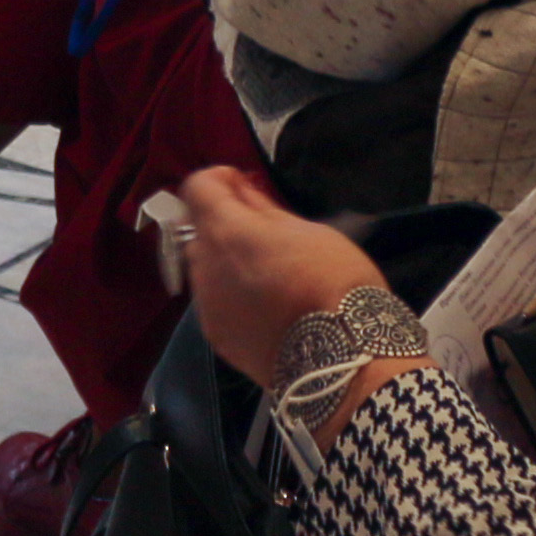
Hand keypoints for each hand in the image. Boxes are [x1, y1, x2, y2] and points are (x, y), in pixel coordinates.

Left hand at [180, 167, 381, 385]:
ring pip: (206, 271)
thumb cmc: (331, 279)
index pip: (197, 188)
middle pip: (200, 232)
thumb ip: (263, 208)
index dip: (219, 181)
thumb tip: (241, 191)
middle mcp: (205, 268)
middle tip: (265, 236)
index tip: (246, 188)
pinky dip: (233, 297)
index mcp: (226, 232)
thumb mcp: (306, 230)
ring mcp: (207, 307)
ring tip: (268, 277)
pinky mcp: (217, 339)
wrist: (338, 354)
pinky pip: (216, 304)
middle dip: (225, 226)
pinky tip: (266, 308)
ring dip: (227, 264)